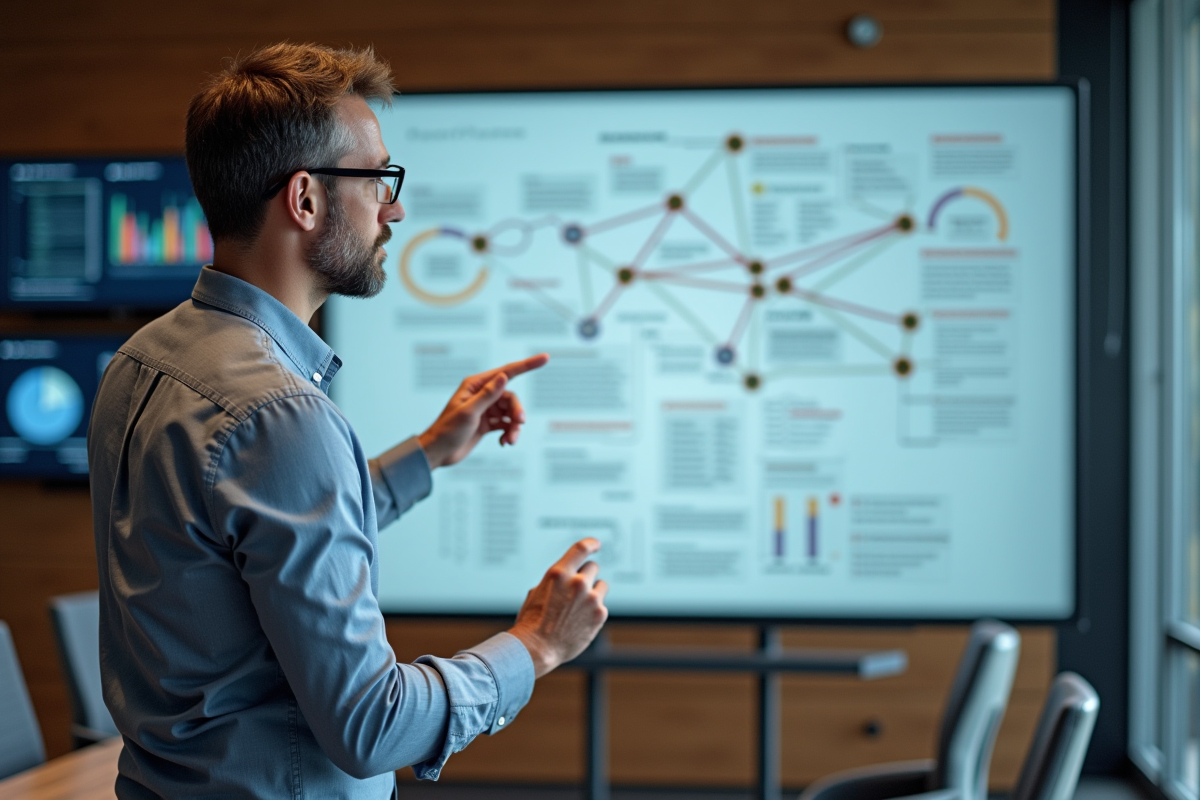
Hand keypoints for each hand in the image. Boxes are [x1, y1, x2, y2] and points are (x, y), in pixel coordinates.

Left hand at [417, 354, 549, 468]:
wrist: (439, 453)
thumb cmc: (448, 431)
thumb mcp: (468, 412)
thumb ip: (487, 395)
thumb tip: (504, 377)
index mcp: (475, 386)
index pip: (507, 372)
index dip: (527, 365)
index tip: (545, 358)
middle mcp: (482, 395)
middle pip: (511, 398)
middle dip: (517, 411)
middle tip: (519, 424)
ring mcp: (486, 410)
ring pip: (510, 413)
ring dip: (514, 427)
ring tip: (511, 440)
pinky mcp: (488, 424)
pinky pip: (506, 425)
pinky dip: (509, 433)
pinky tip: (505, 442)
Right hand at [509, 538, 608, 677]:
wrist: (537, 648)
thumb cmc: (532, 621)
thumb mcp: (537, 592)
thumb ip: (557, 581)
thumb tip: (569, 577)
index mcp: (558, 573)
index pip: (581, 548)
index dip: (591, 543)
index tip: (596, 544)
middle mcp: (577, 582)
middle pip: (593, 567)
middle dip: (586, 576)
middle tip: (577, 590)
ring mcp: (591, 598)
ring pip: (601, 585)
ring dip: (594, 592)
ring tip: (579, 607)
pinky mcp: (600, 614)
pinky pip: (602, 605)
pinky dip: (594, 611)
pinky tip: (580, 622)